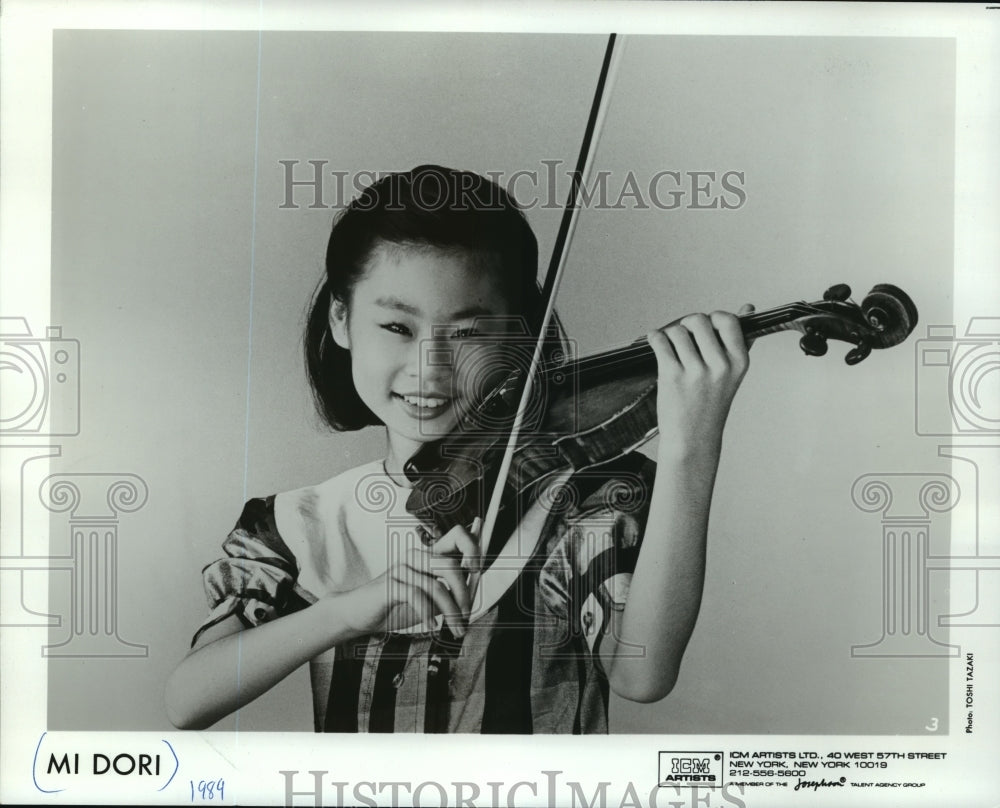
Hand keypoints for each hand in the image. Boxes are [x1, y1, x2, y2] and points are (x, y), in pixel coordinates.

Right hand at [337, 519, 480, 636]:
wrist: (358, 615)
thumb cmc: (395, 607)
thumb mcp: (430, 602)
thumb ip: (450, 594)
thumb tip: (474, 594)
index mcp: (429, 556)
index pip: (457, 535)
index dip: (472, 546)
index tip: (477, 570)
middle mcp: (417, 557)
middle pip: (451, 564)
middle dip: (464, 594)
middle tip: (466, 617)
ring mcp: (402, 568)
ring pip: (437, 585)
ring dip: (451, 611)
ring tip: (455, 629)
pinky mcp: (390, 584)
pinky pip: (416, 596)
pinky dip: (428, 615)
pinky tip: (431, 627)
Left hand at [647, 304, 752, 459]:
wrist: (693, 439)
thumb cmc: (711, 405)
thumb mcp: (733, 374)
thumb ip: (739, 340)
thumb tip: (747, 308)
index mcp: (739, 362)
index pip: (728, 320)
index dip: (712, 319)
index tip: (704, 329)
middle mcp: (720, 366)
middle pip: (698, 320)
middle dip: (687, 324)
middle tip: (683, 337)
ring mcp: (696, 372)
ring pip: (677, 331)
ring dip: (669, 334)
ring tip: (671, 348)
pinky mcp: (672, 376)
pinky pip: (660, 341)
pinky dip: (654, 338)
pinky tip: (656, 344)